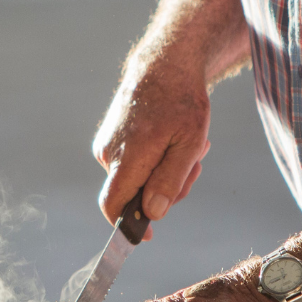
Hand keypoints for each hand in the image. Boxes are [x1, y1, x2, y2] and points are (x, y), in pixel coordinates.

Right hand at [93, 59, 210, 235]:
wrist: (164, 66)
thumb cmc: (181, 103)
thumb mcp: (188, 144)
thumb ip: (169, 181)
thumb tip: (153, 213)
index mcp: (127, 157)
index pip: (112, 205)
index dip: (128, 226)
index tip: (148, 235)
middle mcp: (109, 153)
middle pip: (133, 195)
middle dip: (165, 190)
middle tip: (194, 167)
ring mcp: (107, 145)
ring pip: (136, 179)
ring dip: (165, 172)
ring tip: (188, 145)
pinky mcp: (110, 139)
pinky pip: (132, 164)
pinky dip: (154, 160)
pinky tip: (171, 141)